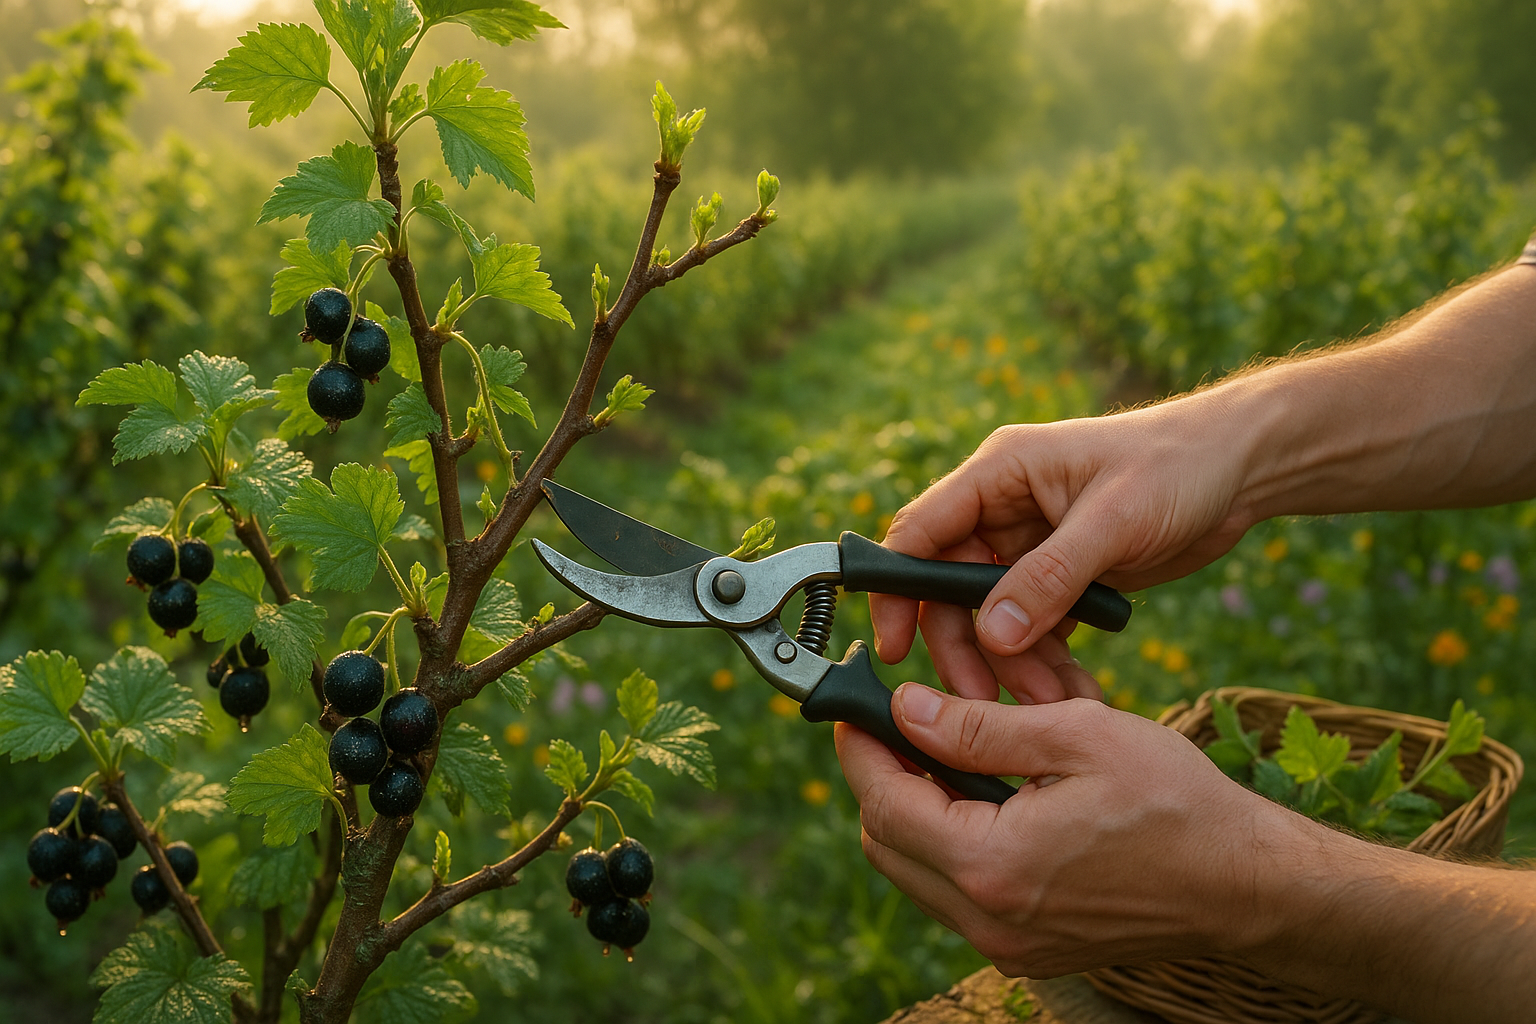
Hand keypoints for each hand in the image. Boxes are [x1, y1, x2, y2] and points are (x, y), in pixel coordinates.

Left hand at [834, 683, 1311, 975]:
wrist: (1245, 885)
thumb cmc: (1177, 804)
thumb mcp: (1078, 737)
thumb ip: (979, 727)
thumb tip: (904, 710)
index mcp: (993, 864)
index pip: (884, 803)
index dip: (860, 746)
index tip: (856, 704)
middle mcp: (989, 918)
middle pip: (886, 843)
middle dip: (881, 779)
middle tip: (899, 724)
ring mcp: (1007, 944)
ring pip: (916, 872)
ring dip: (912, 812)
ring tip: (943, 754)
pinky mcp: (1027, 950)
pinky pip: (955, 894)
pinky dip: (949, 844)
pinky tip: (984, 799)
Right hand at [871, 400, 1253, 700]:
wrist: (1243, 469)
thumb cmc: (1177, 466)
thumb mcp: (1113, 520)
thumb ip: (1050, 577)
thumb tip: (993, 635)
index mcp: (998, 473)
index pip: (920, 532)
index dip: (896, 589)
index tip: (894, 648)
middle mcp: (1003, 508)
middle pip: (950, 588)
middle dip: (966, 646)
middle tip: (982, 702)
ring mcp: (1031, 545)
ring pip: (992, 617)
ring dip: (1011, 663)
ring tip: (1048, 705)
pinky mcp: (1062, 576)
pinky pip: (1033, 627)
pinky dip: (1044, 661)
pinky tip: (1066, 694)